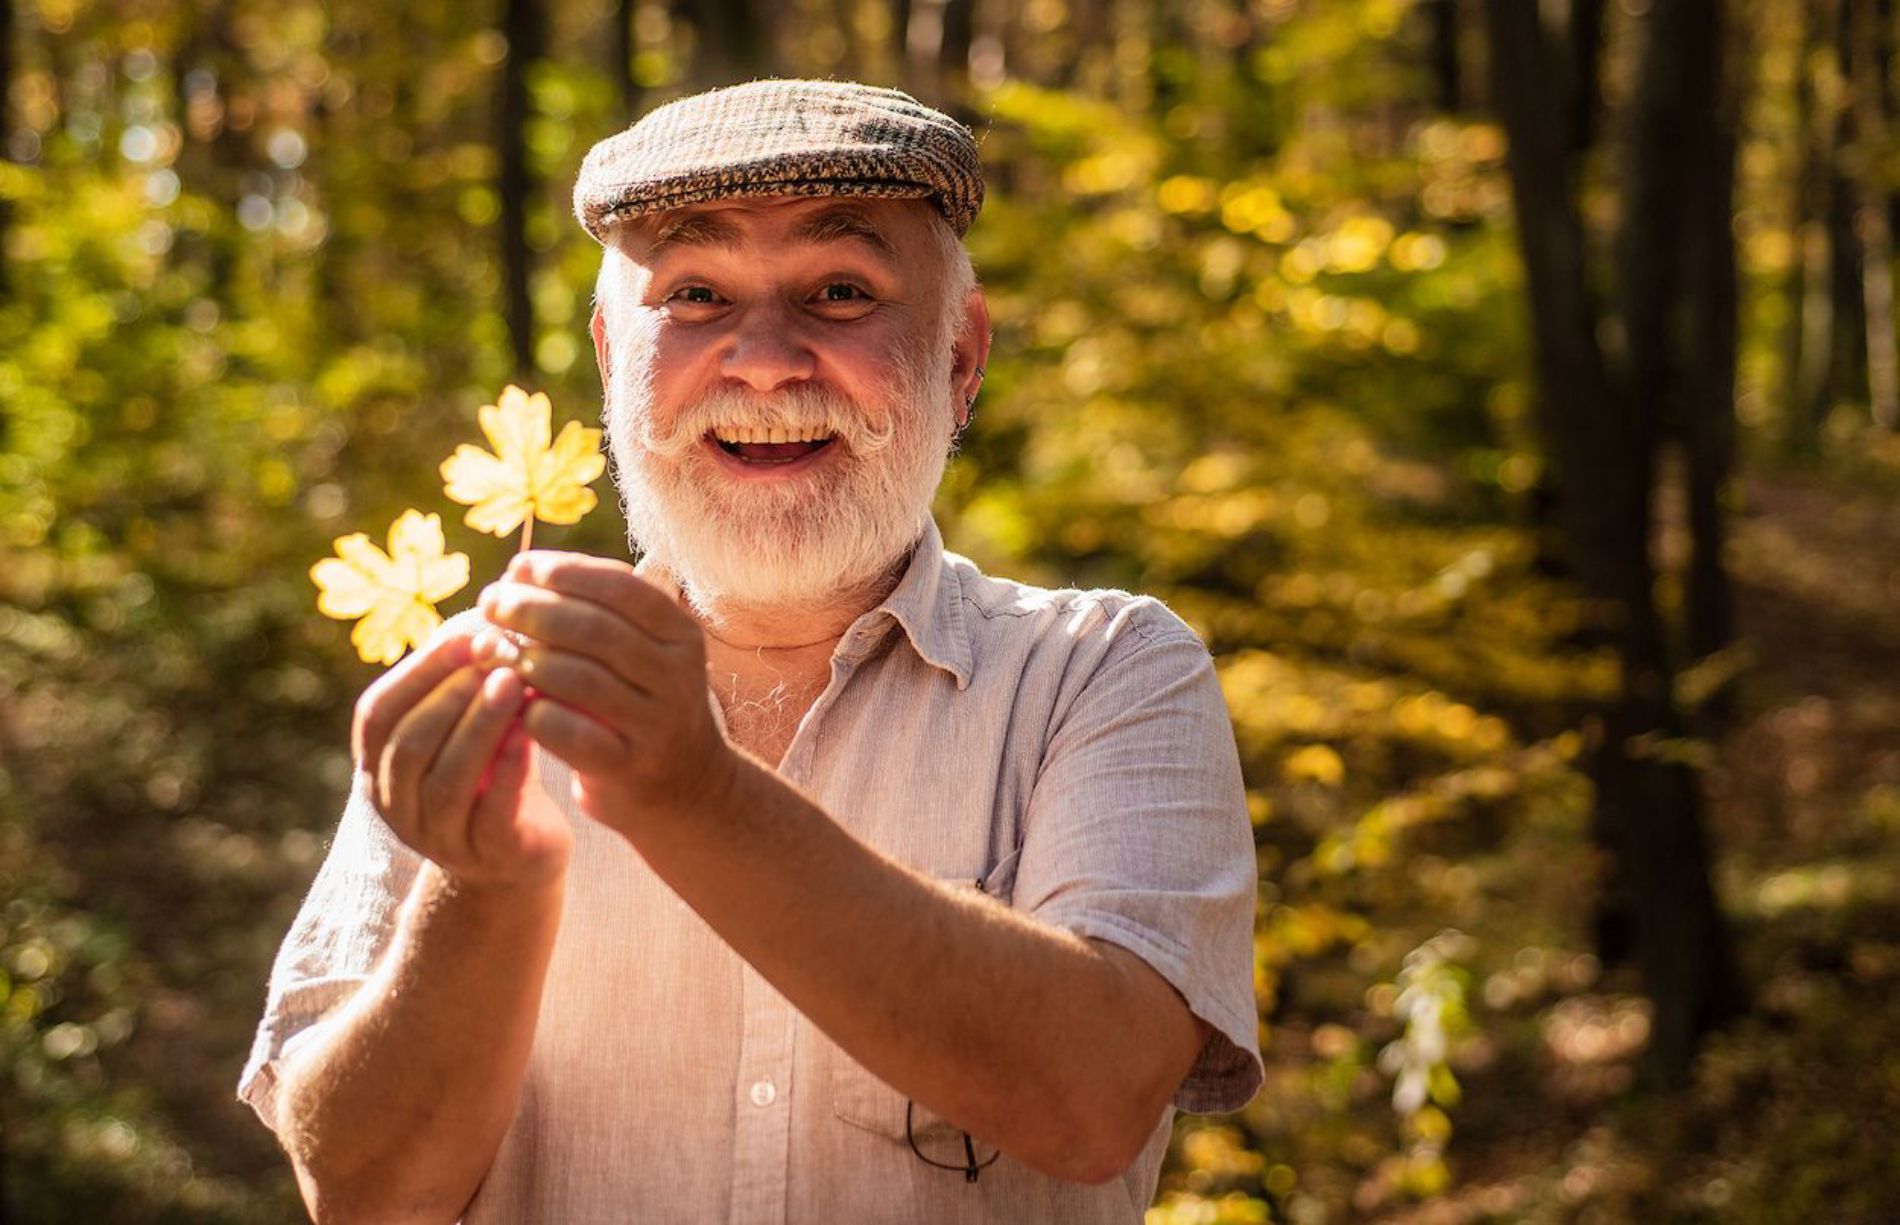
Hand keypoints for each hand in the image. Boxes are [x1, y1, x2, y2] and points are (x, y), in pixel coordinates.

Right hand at [352, 628, 573, 890]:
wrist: (517, 853)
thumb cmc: (491, 770)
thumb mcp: (466, 723)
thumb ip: (463, 679)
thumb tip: (486, 610)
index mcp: (377, 764)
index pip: (380, 711)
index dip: (421, 669)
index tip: (468, 629)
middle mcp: (395, 804)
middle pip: (410, 743)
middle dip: (452, 692)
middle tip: (496, 651)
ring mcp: (437, 836)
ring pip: (446, 778)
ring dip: (479, 724)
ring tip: (513, 683)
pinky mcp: (487, 855)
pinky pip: (490, 813)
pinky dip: (508, 770)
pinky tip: (529, 735)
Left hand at [472, 550, 737, 836]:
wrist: (682, 786)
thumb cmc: (638, 702)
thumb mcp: (639, 650)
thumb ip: (593, 611)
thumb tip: (520, 570)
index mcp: (680, 634)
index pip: (621, 587)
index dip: (565, 572)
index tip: (518, 567)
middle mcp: (677, 676)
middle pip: (596, 630)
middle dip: (533, 610)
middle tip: (491, 605)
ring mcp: (657, 723)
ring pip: (582, 678)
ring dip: (527, 660)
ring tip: (492, 651)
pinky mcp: (630, 767)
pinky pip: (573, 733)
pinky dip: (535, 713)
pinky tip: (514, 705)